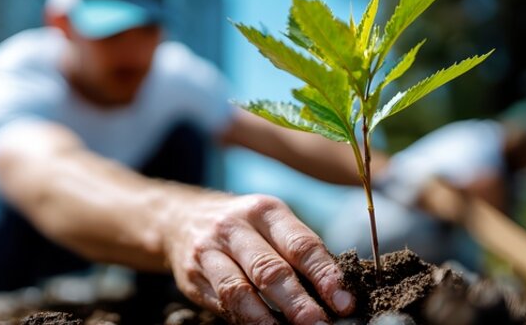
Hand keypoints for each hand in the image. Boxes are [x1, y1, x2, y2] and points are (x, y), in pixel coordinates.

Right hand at [162, 194, 354, 323]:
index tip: (344, 303)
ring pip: (239, 291)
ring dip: (267, 320)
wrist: (181, 218)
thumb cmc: (245, 227)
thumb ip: (298, 253)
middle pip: (269, 270)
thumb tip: (336, 295)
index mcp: (264, 211)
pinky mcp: (191, 277)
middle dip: (298, 304)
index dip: (325, 276)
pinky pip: (221, 304)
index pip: (300, 245)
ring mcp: (208, 252)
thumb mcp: (271, 223)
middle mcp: (234, 228)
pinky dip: (245, 321)